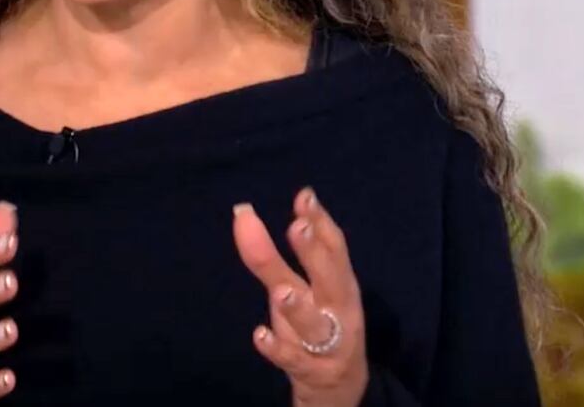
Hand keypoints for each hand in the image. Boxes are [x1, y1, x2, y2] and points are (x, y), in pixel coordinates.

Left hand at [233, 187, 368, 406]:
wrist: (339, 389)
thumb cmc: (319, 325)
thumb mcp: (303, 290)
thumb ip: (274, 256)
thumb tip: (243, 212)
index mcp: (340, 284)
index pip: (336, 249)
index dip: (320, 221)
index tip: (304, 195)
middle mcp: (338, 310)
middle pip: (330, 279)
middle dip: (314, 253)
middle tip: (297, 225)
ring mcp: (327, 343)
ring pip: (313, 323)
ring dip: (297, 306)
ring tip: (281, 292)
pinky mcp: (311, 371)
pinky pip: (292, 359)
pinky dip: (276, 348)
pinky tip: (259, 335)